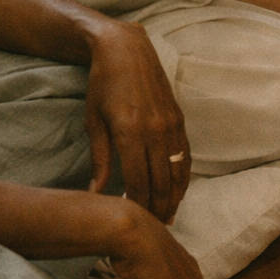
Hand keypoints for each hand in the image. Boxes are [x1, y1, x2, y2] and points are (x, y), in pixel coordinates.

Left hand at [83, 17, 189, 223]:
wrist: (125, 49)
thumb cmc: (102, 85)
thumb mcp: (94, 122)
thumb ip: (99, 160)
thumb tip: (96, 194)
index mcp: (130, 131)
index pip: (137, 181)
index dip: (137, 206)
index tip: (134, 223)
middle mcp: (154, 129)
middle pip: (160, 180)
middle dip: (158, 208)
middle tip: (154, 229)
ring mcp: (170, 123)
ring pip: (177, 170)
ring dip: (174, 197)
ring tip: (168, 216)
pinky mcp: (179, 118)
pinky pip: (186, 154)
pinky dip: (184, 176)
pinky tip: (179, 191)